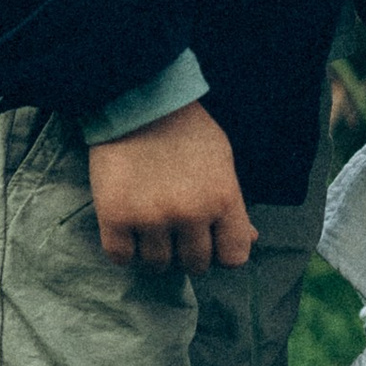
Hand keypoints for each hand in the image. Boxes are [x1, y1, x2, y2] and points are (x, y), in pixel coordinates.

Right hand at [89, 99, 255, 271]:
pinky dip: (124, 248)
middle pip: (195, 265)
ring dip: (155, 250)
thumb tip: (250, 239)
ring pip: (158, 265)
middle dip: (188, 251)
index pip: (234, 257)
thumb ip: (235, 205)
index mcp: (222, 200)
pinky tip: (127, 227)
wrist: (138, 100)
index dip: (222, 251)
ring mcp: (151, 219)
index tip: (211, 239)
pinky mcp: (115, 218)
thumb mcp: (222, 161)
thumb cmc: (186, 129)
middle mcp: (190, 215)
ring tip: (151, 225)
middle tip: (177, 230)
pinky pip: (121, 257)